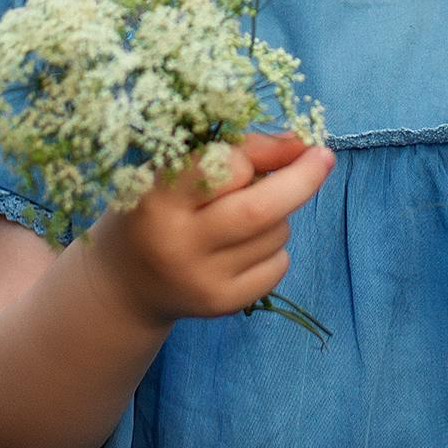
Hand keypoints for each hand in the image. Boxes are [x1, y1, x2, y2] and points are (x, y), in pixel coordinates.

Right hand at [84, 130, 335, 329]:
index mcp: (158, 198)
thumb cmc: (155, 208)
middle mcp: (178, 243)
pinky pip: (277, 266)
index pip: (226, 167)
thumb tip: (300, 144)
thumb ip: (233, 151)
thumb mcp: (174, 169)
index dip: (259, 151)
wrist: (123, 283)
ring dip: (279, 213)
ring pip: (274, 233)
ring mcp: (201, 279)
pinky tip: (246, 243)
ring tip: (247, 210)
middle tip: (324, 156)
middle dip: (302, 178)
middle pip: (260, 209)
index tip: (285, 142)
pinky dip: (276, 246)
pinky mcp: (221, 305)